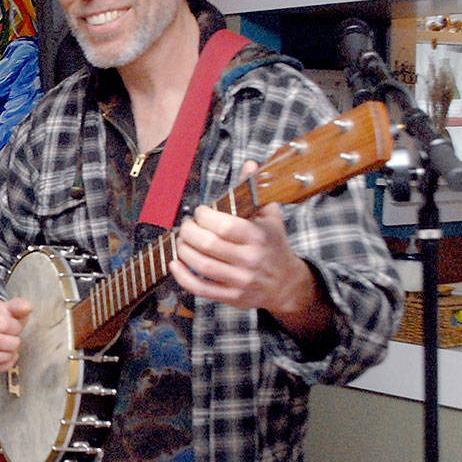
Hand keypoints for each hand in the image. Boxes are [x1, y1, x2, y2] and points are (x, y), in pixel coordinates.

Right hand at [0, 297, 32, 373]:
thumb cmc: (3, 316)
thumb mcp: (12, 308)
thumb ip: (20, 306)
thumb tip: (28, 307)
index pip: (1, 323)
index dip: (15, 328)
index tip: (17, 327)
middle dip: (12, 343)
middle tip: (16, 341)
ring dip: (6, 356)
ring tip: (13, 351)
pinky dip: (4, 366)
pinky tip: (10, 358)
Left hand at [170, 161, 331, 339]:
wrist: (286, 283)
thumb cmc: (272, 244)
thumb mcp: (269, 217)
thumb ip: (254, 192)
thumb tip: (249, 164)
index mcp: (259, 237)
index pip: (225, 226)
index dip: (205, 216)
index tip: (200, 212)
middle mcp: (250, 260)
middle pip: (209, 246)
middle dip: (189, 232)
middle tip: (186, 226)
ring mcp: (240, 281)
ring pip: (202, 266)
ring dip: (184, 251)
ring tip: (181, 241)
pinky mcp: (231, 297)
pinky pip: (201, 289)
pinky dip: (182, 277)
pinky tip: (175, 264)